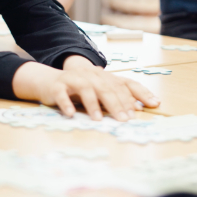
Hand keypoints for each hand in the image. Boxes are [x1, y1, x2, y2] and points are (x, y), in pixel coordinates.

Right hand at [13, 61, 159, 120]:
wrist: (50, 80)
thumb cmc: (80, 90)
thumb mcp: (100, 92)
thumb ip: (117, 98)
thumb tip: (137, 110)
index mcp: (105, 77)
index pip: (125, 84)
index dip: (137, 95)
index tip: (147, 108)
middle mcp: (91, 75)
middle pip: (106, 88)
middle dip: (116, 104)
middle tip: (124, 120)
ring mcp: (74, 79)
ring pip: (86, 89)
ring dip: (93, 105)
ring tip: (99, 119)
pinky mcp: (58, 85)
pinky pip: (62, 95)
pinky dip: (66, 104)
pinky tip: (70, 114)